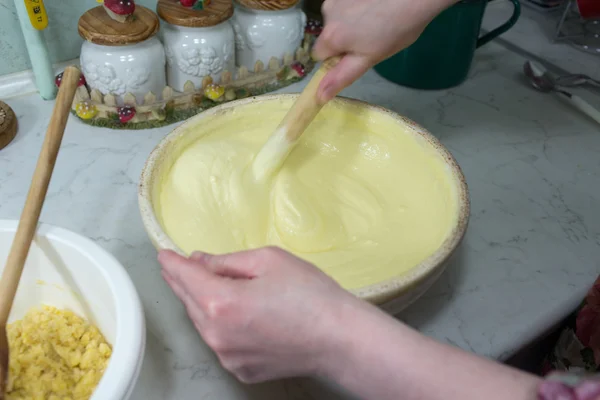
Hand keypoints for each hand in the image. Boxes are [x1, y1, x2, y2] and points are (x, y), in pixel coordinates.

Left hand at [158, 246, 365, 382]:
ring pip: (203, 322)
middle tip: (179, 266)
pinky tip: (237, 313)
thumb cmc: (310, 294)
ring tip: (212, 286)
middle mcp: (216, 334)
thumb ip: (226, 261)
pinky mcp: (240, 369)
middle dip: (183, 281)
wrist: (338, 338)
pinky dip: (220, 325)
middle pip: (188, 301)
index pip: (184, 277)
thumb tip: (199, 262)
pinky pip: (220, 341)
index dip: (171, 263)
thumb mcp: (268, 260)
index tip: (163, 255)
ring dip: (202, 303)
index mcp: (221, 302)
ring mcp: (227, 356)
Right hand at [313, 0, 456, 101]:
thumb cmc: (395, 31)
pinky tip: (374, 6)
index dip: (337, 58)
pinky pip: (344, 3)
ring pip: (337, 18)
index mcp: (330, 37)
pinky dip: (355, 6)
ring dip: (350, 21)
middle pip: (328, 35)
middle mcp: (326, 13)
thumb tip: (319, 96)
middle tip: (370, 38)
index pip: (319, 56)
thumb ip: (341, 77)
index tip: (357, 54)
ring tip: (375, 19)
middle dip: (343, 39)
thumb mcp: (369, 60)